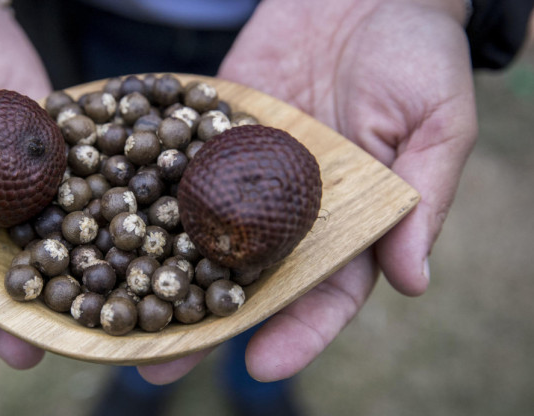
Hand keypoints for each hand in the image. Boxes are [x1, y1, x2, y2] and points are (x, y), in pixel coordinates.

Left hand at [137, 0, 476, 382]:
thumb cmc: (417, 54)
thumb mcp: (437, 124)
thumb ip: (422, 199)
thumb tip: (414, 281)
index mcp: (345, 222)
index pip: (323, 292)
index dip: (297, 332)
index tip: (263, 366)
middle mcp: (285, 208)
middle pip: (242, 278)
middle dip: (202, 321)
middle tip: (159, 361)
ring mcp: (241, 172)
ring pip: (195, 230)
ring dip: (153, 268)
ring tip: (111, 304)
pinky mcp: (208, 131)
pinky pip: (172, 162)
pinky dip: (135, 187)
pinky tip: (96, 213)